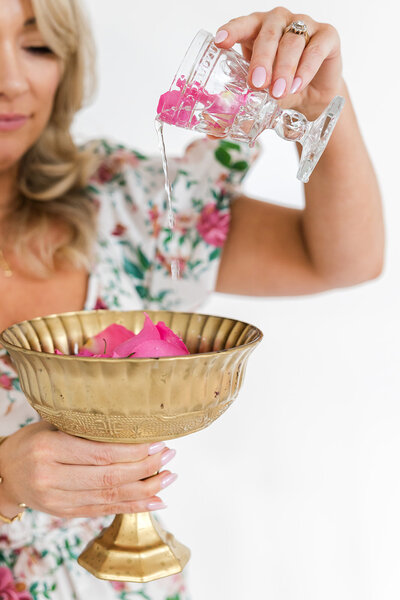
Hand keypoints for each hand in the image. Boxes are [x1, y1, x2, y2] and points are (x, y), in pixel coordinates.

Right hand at [0, 422, 175, 518]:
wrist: (4, 473)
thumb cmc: (33, 442)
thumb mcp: (52, 424)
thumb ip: (85, 426)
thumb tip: (132, 423)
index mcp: (49, 448)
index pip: (100, 453)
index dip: (133, 450)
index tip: (158, 442)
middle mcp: (52, 476)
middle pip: (109, 476)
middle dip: (146, 468)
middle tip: (169, 456)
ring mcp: (58, 500)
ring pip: (110, 496)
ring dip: (145, 489)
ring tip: (169, 477)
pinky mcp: (65, 513)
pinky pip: (104, 510)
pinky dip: (132, 506)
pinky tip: (154, 500)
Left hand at [214, 8, 342, 117]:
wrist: (314, 100)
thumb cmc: (282, 91)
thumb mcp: (260, 100)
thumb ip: (240, 111)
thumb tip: (214, 133)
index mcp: (256, 31)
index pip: (242, 24)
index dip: (232, 31)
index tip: (220, 42)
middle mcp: (279, 23)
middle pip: (268, 34)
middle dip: (261, 59)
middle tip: (257, 84)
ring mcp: (304, 25)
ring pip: (292, 41)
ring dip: (284, 68)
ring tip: (278, 93)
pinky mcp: (327, 36)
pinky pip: (316, 48)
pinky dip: (306, 69)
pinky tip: (297, 86)